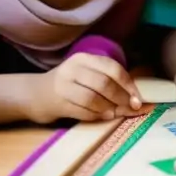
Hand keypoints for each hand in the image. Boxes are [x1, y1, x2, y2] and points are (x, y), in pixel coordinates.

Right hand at [28, 53, 143, 124]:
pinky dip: (97, 115)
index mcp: (84, 59)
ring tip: (116, 112)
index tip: (139, 98)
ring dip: (109, 108)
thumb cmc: (70, 84)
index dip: (128, 84)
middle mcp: (72, 69)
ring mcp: (62, 86)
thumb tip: (137, 99)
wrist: (35, 94)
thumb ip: (109, 81)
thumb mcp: (87, 74)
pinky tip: (104, 116)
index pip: (112, 68)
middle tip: (131, 108)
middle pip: (104, 84)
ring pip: (93, 98)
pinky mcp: (57, 103)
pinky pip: (82, 111)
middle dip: (121, 98)